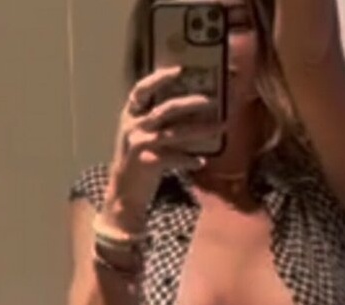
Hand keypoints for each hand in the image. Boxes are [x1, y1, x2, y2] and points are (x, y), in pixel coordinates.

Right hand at [103, 66, 222, 227]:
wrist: (124, 193)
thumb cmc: (136, 163)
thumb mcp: (138, 137)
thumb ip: (154, 122)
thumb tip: (187, 107)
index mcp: (130, 116)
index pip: (141, 91)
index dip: (158, 78)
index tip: (179, 70)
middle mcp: (134, 127)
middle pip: (166, 109)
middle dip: (191, 103)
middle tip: (212, 101)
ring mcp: (140, 144)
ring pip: (176, 133)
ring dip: (201, 129)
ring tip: (220, 127)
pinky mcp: (148, 162)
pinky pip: (175, 157)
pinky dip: (189, 159)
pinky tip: (201, 162)